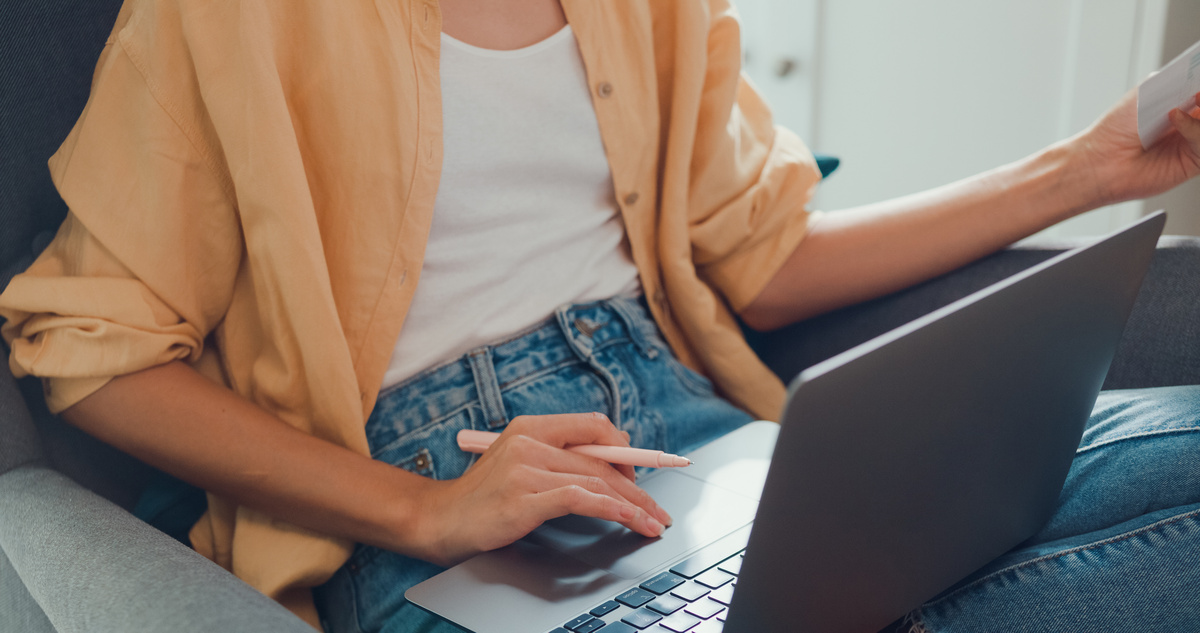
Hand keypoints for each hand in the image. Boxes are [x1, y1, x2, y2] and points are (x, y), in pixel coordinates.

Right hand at [411, 412, 673, 565]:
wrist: (439, 519)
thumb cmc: (482, 497)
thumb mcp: (518, 463)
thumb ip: (556, 457)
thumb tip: (608, 465)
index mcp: (530, 427)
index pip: (594, 426)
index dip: (625, 449)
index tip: (641, 475)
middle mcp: (530, 442)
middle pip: (601, 459)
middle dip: (637, 487)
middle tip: (657, 509)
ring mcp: (526, 469)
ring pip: (596, 480)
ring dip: (633, 504)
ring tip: (651, 522)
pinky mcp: (525, 499)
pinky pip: (581, 499)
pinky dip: (612, 509)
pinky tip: (628, 520)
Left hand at [1069, 89, 1199, 205]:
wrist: (1101, 161)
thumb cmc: (1118, 127)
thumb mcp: (1148, 92)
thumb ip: (1176, 79)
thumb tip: (1196, 76)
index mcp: (1183, 103)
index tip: (1198, 79)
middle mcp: (1192, 121)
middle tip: (1198, 92)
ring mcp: (1195, 141)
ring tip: (1193, 101)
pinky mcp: (1194, 161)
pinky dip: (1195, 128)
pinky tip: (1175, 118)